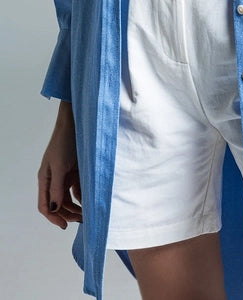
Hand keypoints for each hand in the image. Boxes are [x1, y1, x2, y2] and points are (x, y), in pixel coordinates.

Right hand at [37, 101, 82, 229]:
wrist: (76, 123)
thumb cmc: (64, 142)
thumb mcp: (60, 166)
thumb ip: (57, 188)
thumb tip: (53, 209)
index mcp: (45, 180)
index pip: (45, 206)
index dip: (53, 218)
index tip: (64, 226)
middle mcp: (54, 180)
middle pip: (58, 204)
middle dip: (68, 214)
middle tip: (82, 220)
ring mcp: (65, 176)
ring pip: (69, 199)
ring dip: (76, 207)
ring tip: (88, 213)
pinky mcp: (76, 171)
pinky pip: (78, 189)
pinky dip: (83, 196)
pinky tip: (91, 201)